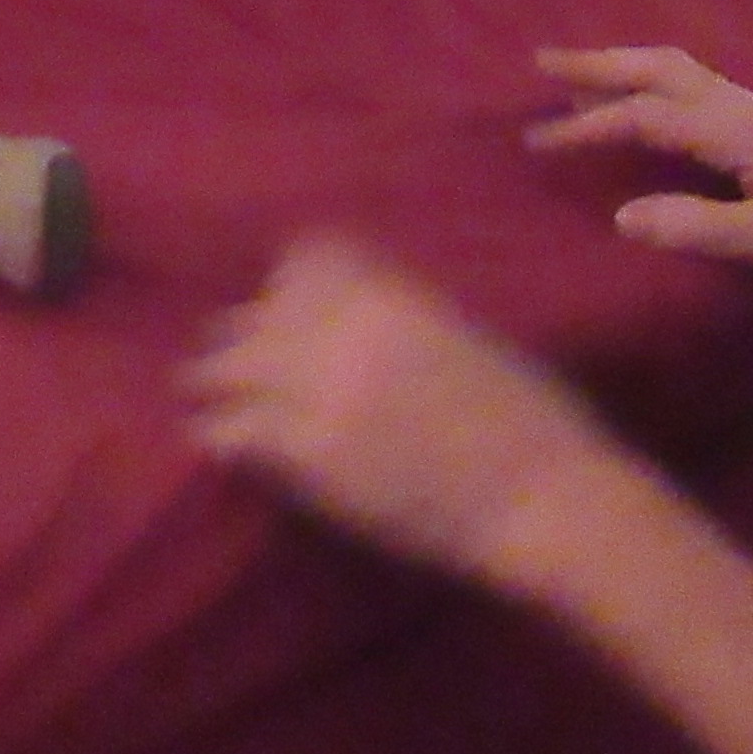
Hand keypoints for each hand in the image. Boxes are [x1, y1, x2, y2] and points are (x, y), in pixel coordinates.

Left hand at [180, 234, 636, 588]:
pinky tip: (222, 447)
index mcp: (393, 293)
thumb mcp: (463, 333)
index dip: (286, 284)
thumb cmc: (530, 418)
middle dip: (243, 337)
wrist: (543, 496)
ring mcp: (323, 390)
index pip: (304, 257)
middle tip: (234, 363)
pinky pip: (234, 431)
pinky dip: (221, 437)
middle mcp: (347, 328)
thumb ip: (399, 311)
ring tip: (209, 400)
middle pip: (257, 312)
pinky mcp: (311, 454)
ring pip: (228, 367)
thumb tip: (351, 303)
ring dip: (218, 383)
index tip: (281, 307)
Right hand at [526, 46, 752, 279]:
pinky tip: (645, 100)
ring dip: (623, 66)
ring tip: (578, 77)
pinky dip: (651, 81)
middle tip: (540, 62)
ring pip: (676, 69)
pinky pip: (692, 84)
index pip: (644, 116)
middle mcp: (741, 106)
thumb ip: (696, 226)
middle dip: (596, 64)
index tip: (537, 140)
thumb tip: (622, 215)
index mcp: (734, 130)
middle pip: (657, 68)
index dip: (588, 125)